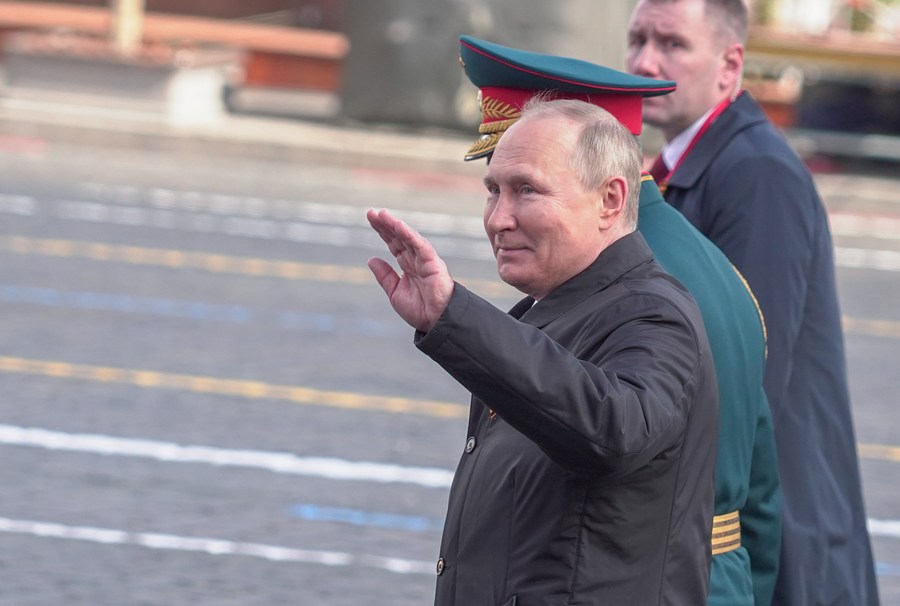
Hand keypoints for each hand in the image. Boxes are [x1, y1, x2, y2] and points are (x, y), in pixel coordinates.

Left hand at [366, 208, 454, 331]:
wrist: (436, 322)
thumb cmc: (419, 310)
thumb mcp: (395, 292)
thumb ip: (384, 276)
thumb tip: (371, 259)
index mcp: (406, 264)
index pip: (392, 242)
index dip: (382, 230)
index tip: (371, 217)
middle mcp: (415, 259)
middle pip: (398, 237)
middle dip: (385, 224)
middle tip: (372, 212)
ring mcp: (424, 259)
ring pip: (407, 238)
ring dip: (395, 225)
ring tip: (382, 214)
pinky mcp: (433, 263)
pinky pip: (420, 246)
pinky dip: (409, 235)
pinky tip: (398, 225)